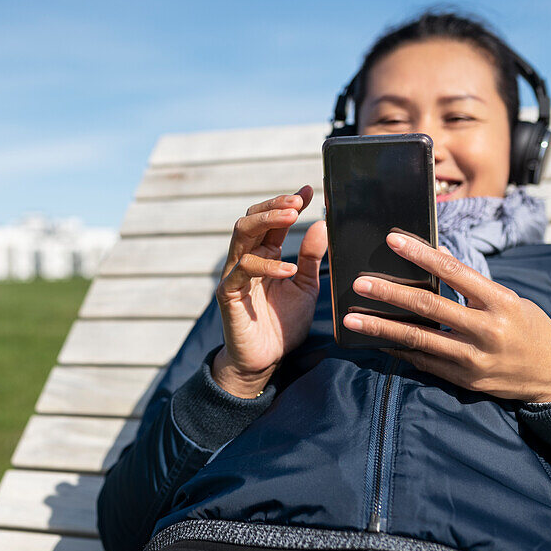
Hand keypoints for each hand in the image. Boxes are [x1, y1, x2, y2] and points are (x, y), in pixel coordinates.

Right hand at [213, 186, 327, 397]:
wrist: (266, 361)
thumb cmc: (282, 323)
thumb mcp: (305, 287)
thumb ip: (310, 258)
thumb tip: (322, 224)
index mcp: (265, 254)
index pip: (272, 220)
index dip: (288, 202)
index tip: (309, 190)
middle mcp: (246, 258)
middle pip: (252, 219)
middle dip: (274, 206)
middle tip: (298, 202)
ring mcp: (234, 274)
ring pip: (241, 234)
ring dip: (266, 221)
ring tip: (292, 217)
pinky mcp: (228, 293)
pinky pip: (242, 270)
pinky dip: (266, 266)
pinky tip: (287, 269)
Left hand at [342, 232, 550, 402]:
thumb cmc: (528, 328)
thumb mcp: (508, 299)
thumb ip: (471, 283)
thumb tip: (432, 254)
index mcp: (500, 301)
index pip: (452, 270)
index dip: (419, 254)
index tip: (392, 240)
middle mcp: (487, 329)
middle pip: (428, 306)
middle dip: (389, 294)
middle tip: (358, 284)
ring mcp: (474, 358)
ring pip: (418, 339)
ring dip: (380, 328)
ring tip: (351, 320)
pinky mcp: (466, 379)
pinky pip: (423, 362)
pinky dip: (397, 350)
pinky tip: (375, 341)